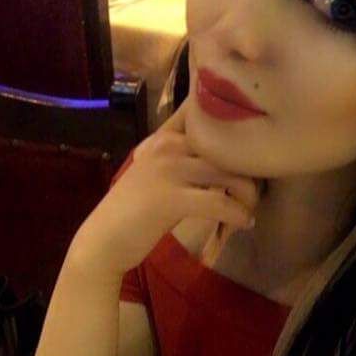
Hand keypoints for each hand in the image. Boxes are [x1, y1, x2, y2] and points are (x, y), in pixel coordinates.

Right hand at [67, 98, 258, 276]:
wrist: (103, 241)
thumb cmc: (132, 210)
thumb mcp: (154, 171)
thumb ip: (181, 157)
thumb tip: (225, 156)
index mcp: (164, 137)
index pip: (204, 114)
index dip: (233, 124)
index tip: (250, 144)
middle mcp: (167, 146)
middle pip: (230, 147)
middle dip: (250, 171)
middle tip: (252, 193)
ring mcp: (168, 170)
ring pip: (232, 174)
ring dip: (248, 196)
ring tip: (248, 209)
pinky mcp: (171, 199)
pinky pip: (221, 202)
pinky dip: (239, 215)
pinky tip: (243, 223)